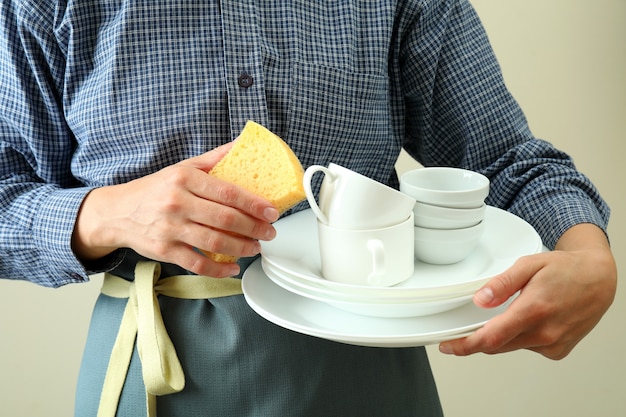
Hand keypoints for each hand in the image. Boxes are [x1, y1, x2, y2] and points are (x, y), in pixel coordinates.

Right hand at [72, 143, 278, 276]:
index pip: (227, 192)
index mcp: (184, 179)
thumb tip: (243, 145)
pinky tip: (234, 266)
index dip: (254, 204)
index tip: (271, 211)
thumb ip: (214, 158)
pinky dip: (219, 269)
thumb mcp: (182, 167)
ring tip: (256, 247)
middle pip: (225, 219)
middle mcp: (177, 203)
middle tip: (270, 232)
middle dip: (254, 228)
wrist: (116, 212)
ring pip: (214, 242)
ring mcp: (169, 229)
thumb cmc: (155, 189)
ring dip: (242, 248)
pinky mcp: (164, 251)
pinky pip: (198, 264)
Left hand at [439, 223, 616, 359]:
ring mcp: (552, 344)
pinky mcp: (557, 351)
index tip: (448, 346)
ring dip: (501, 336)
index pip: (492, 337)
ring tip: (511, 312)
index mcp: (534, 310)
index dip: (465, 345)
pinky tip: (529, 320)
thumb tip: (480, 299)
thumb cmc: (566, 270)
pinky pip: (527, 348)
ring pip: (511, 347)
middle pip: (497, 345)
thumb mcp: (529, 265)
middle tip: (464, 330)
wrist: (599, 279)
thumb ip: (502, 283)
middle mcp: (544, 332)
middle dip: (476, 340)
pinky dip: (519, 337)